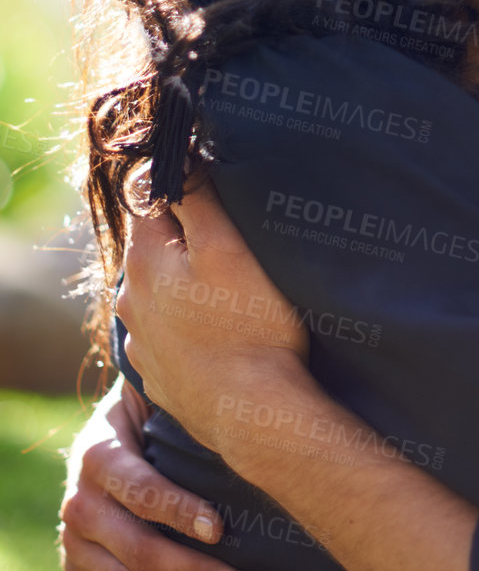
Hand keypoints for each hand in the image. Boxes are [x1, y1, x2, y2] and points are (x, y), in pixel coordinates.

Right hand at [59, 378, 246, 570]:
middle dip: (191, 570)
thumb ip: (189, 408)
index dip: (180, 510)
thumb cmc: (151, 412)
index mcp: (100, 456)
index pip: (142, 490)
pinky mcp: (75, 568)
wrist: (103, 432)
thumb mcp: (159, 398)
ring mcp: (74, 541)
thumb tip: (249, 412)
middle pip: (138, 548)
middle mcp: (80, 503)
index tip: (220, 528)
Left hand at [116, 177, 308, 455]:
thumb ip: (198, 197)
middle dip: (189, 237)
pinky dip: (191, 322)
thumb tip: (179, 158)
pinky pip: (171, 332)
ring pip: (162, 292)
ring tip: (235, 287)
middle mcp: (132, 298)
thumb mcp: (229, 245)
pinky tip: (222, 328)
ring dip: (189, 282)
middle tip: (237, 239)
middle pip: (157, 247)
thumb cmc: (250, 323)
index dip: (183, 187)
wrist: (254, 412)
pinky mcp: (161, 373)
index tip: (220, 189)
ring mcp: (143, 340)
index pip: (151, 200)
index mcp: (145, 260)